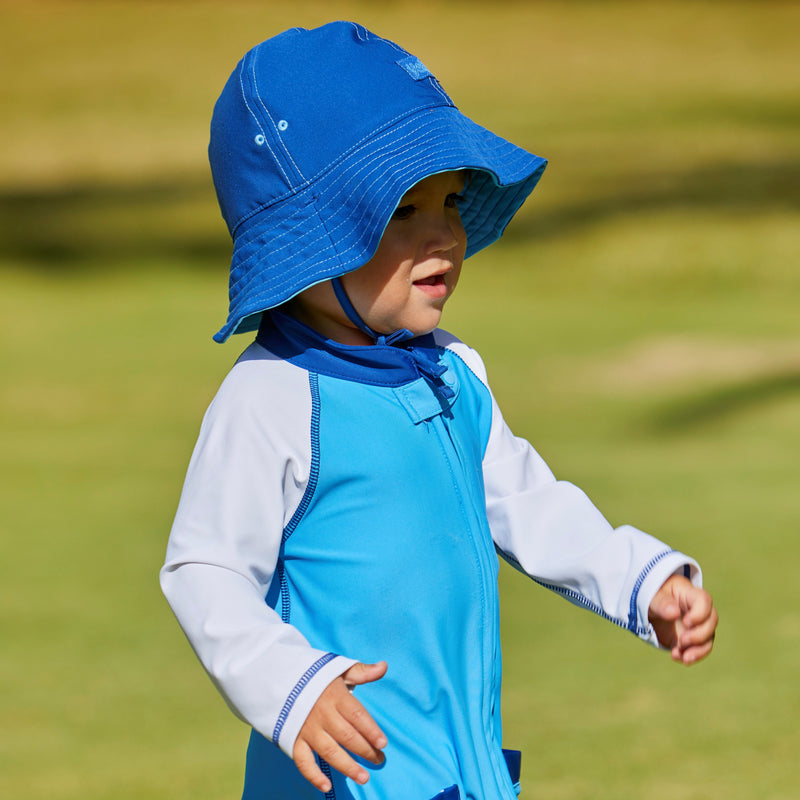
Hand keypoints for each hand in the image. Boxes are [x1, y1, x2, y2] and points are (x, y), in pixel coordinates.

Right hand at [293, 661, 387, 792]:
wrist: (277, 676)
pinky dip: (313, 776)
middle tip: (379, 760)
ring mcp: (307, 728)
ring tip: (363, 777)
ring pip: (330, 752)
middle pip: (347, 736)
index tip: (383, 743)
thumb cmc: (314, 675)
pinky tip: (326, 786)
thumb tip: (384, 666)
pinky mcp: (293, 739)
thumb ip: (361, 671)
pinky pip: (303, 761)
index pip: (358, 716)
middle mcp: (322, 714)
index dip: (371, 730)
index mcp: (335, 696)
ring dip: (347, 767)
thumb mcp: (338, 668)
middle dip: (365, 750)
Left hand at [648, 574, 717, 664]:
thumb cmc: (650, 596)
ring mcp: (695, 626)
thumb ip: (662, 603)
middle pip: (711, 622)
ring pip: (708, 639)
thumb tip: (674, 613)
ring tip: (683, 657)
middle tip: (682, 641)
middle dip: (700, 635)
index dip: (700, 614)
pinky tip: (676, 656)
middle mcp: (697, 610)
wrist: (646, 608)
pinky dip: (689, 656)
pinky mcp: (689, 640)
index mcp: (688, 594)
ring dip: (698, 651)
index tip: (686, 622)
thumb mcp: (651, 596)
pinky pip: (698, 650)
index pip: (704, 600)